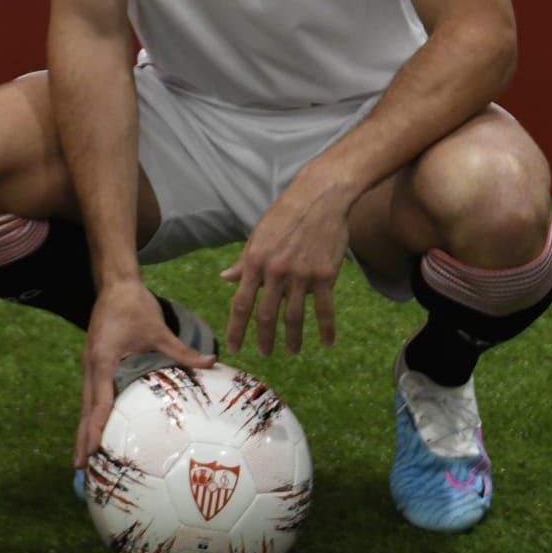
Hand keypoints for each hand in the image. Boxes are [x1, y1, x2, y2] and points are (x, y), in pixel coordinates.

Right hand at [75, 281, 214, 469]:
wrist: (115, 284)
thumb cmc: (134, 305)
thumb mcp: (158, 329)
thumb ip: (182, 351)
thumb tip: (211, 363)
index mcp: (103, 361)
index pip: (99, 402)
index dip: (95, 429)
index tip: (91, 452)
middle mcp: (91, 366)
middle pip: (85, 410)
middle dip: (81, 440)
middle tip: (80, 470)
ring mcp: (90, 365)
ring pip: (85, 404)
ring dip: (83, 430)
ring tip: (83, 458)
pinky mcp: (94, 363)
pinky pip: (91, 395)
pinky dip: (90, 415)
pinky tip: (96, 428)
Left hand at [220, 179, 350, 356]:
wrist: (318, 198)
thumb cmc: (285, 215)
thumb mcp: (258, 236)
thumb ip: (244, 261)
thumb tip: (225, 278)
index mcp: (255, 262)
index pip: (242, 303)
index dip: (236, 328)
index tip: (234, 347)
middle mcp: (276, 272)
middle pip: (267, 315)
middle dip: (264, 339)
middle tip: (264, 354)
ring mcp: (302, 275)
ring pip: (295, 316)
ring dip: (293, 338)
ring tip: (292, 351)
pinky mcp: (325, 275)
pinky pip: (325, 309)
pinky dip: (326, 329)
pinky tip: (327, 343)